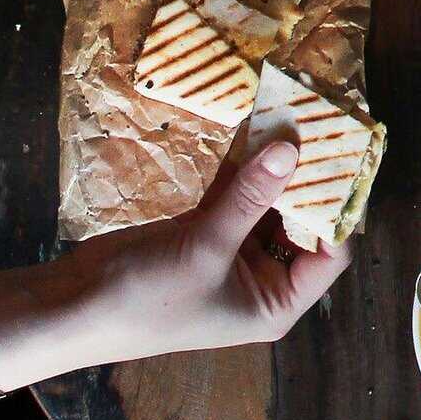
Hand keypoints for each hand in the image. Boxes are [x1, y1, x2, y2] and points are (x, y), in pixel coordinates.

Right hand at [0, 140, 353, 384]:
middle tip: (321, 124)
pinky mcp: (208, 230)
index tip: (344, 155)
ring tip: (293, 113)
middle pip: (303, 221)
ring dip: (276, 164)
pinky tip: (256, 124)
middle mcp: (264, 279)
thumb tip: (292, 148)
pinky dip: (245, 165)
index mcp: (277, 302)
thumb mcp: (206, 247)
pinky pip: (239, 193)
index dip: (339, 207)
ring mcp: (235, 253)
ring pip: (270, 201)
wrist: (76, 306)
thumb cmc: (148, 298)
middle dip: (307, 177)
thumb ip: (251, 197)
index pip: (331, 252)